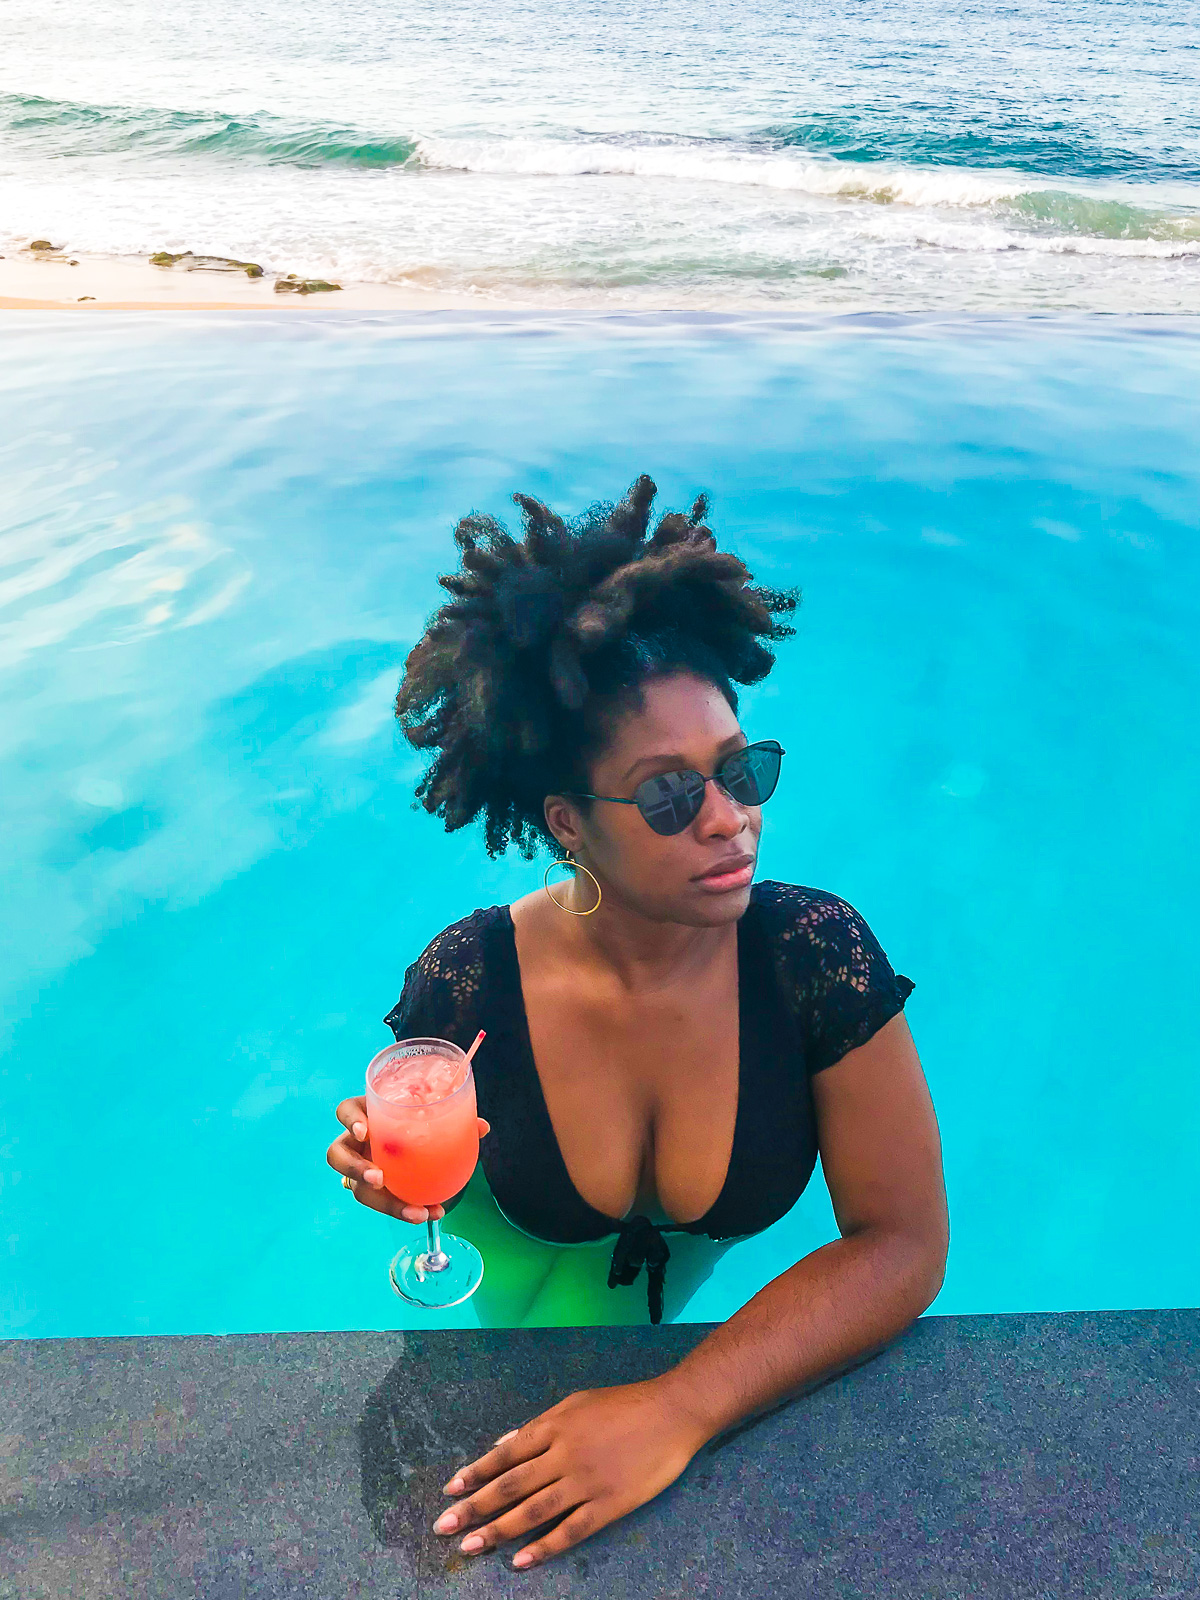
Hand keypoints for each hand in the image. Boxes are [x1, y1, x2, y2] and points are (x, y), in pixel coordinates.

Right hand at [326, 1095, 489, 1223]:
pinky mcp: (372, 1189)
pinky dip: (404, 1209)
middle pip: (337, 1156)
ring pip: (354, 1187)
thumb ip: (452, 1118)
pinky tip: (429, 1213)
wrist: (411, 1141)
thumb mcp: (425, 1115)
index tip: (364, 1132)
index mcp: (367, 1114)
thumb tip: (481, 1127)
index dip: (350, 1121)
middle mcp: (355, 1142)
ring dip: (382, 1201)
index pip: (346, 1111)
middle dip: (355, 1168)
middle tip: (379, 1178)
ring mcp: (359, 1166)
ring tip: (411, 1210)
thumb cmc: (414, 1122)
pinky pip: (381, 1203)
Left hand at [431, 1379, 711, 1568]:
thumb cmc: (623, 1404)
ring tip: (473, 1546)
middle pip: (511, 1486)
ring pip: (533, 1511)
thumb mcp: (576, 1403)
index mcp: (554, 1426)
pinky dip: (544, 1547)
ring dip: (499, 1530)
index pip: (505, 1455)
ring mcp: (585, 1481)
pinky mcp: (609, 1505)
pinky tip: (522, 1561)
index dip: (476, 1474)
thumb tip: (503, 1445)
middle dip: (475, 1507)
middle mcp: (563, 1455)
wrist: (672, 1412)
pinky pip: (571, 1530)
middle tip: (446, 1527)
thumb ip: (539, 1426)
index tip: (451, 1491)